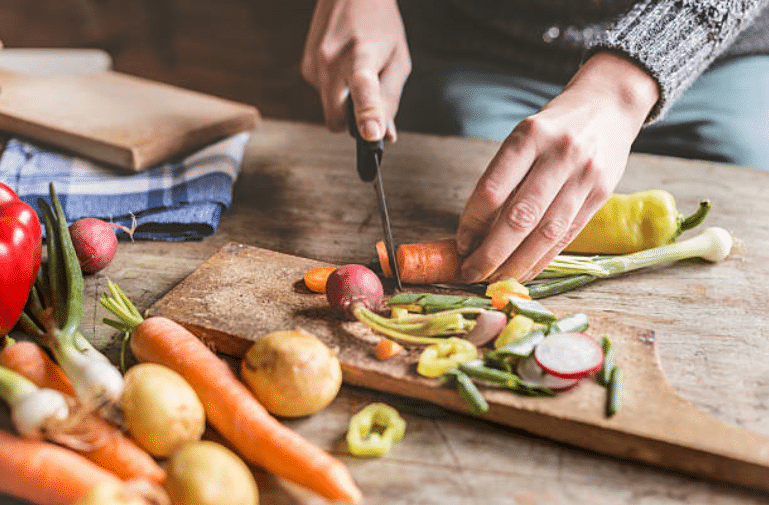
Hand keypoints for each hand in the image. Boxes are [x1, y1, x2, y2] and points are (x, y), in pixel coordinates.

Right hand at [301, 0, 410, 140]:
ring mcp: (314, 64)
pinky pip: (323, 96)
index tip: (371, 134)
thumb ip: (391, 99)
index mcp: (361, 55)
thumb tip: (385, 135)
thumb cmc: (379, 25)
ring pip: (330, 109)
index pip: (363, 88)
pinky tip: (343, 67)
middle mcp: (331, 60)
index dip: (367, 114)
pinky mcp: (305, 68)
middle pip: (336, 119)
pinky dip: (336, 91)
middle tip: (370, 107)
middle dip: (351, 123)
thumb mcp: (398, 60)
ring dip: (345, 102)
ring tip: (358, 72)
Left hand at [455, 51, 658, 281]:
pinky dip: (542, 259)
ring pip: (546, 233)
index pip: (492, 190)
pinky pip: (567, 236)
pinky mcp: (602, 194)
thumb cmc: (554, 127)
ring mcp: (584, 175)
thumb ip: (504, 179)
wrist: (608, 106)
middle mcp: (559, 154)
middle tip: (471, 273)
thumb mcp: (523, 138)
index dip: (472, 223)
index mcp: (530, 136)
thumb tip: (475, 233)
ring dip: (517, 264)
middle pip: (519, 217)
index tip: (460, 244)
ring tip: (494, 279)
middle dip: (491, 253)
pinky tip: (524, 271)